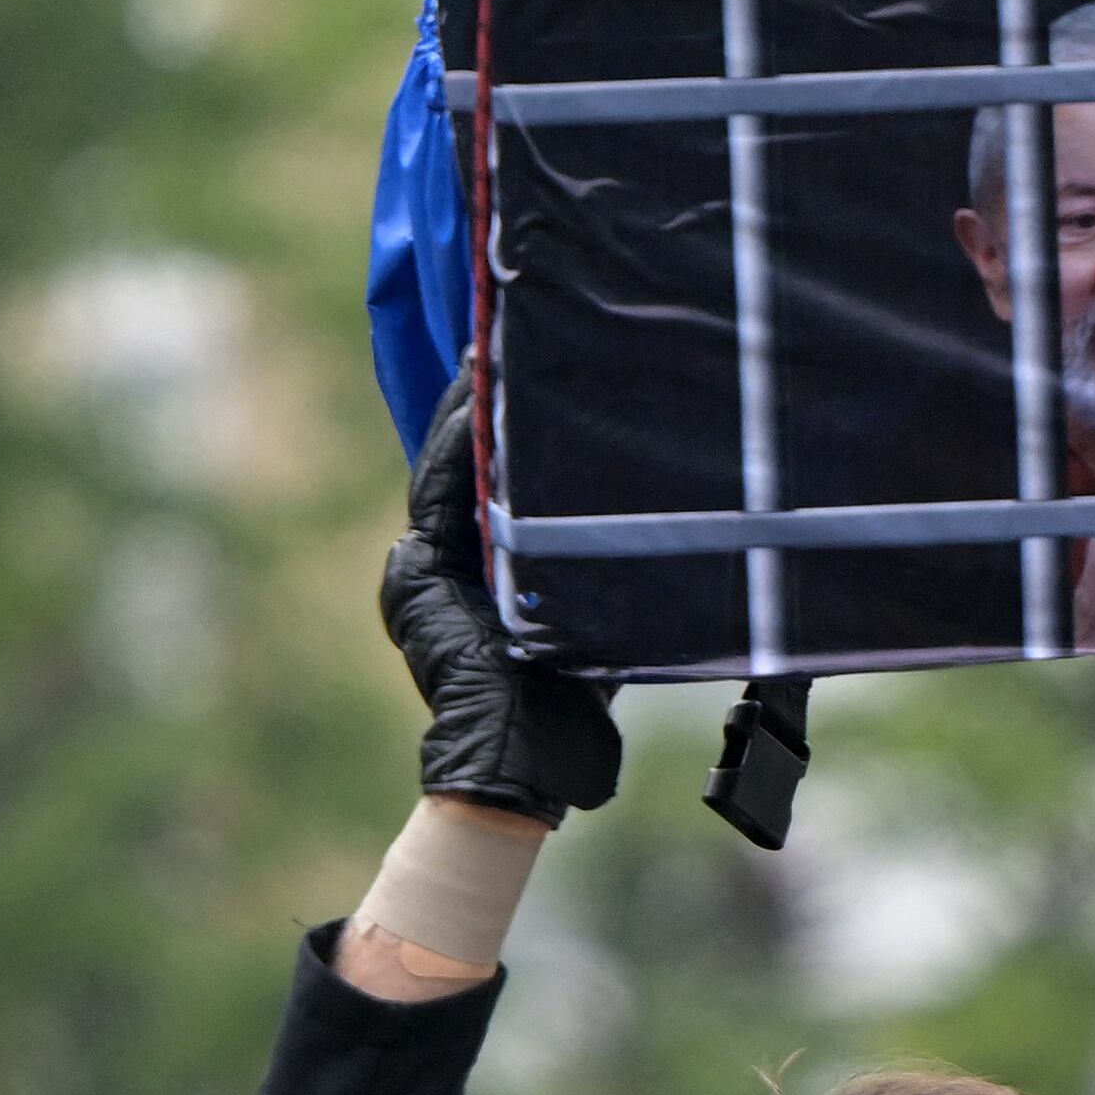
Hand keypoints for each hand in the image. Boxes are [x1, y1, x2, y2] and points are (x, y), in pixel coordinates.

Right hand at [381, 370, 619, 822]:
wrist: (531, 760)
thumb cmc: (574, 706)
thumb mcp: (598, 616)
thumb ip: (606, 569)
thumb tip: (678, 523)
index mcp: (480, 572)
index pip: (488, 479)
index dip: (505, 424)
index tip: (530, 367)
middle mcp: (442, 565)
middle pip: (464, 462)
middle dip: (484, 401)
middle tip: (509, 334)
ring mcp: (421, 571)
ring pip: (448, 468)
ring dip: (469, 408)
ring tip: (493, 350)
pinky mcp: (416, 577)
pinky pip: (441, 492)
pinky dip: (458, 444)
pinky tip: (479, 395)